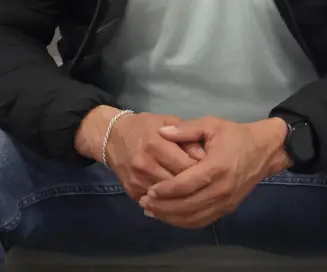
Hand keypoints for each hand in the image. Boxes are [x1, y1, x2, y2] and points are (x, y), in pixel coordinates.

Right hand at [75, 107, 205, 200]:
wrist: (112, 137)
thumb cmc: (144, 127)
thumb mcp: (167, 122)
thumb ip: (186, 137)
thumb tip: (205, 156)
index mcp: (155, 143)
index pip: (186, 165)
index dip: (203, 169)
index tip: (214, 171)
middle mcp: (144, 164)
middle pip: (178, 183)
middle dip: (196, 186)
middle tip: (211, 186)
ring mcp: (137, 180)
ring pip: (169, 198)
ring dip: (185, 198)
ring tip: (201, 196)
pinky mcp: (132, 192)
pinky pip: (156, 204)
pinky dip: (171, 204)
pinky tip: (184, 202)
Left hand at [140, 116, 289, 228]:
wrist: (265, 150)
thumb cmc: (235, 135)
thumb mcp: (211, 125)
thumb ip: (186, 129)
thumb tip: (161, 131)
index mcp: (216, 167)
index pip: (185, 185)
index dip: (165, 190)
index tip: (149, 191)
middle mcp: (222, 189)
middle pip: (187, 205)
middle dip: (163, 207)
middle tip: (145, 203)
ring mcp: (226, 201)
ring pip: (194, 217)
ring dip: (171, 217)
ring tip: (152, 212)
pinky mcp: (228, 208)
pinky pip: (204, 220)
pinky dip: (185, 222)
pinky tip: (171, 217)